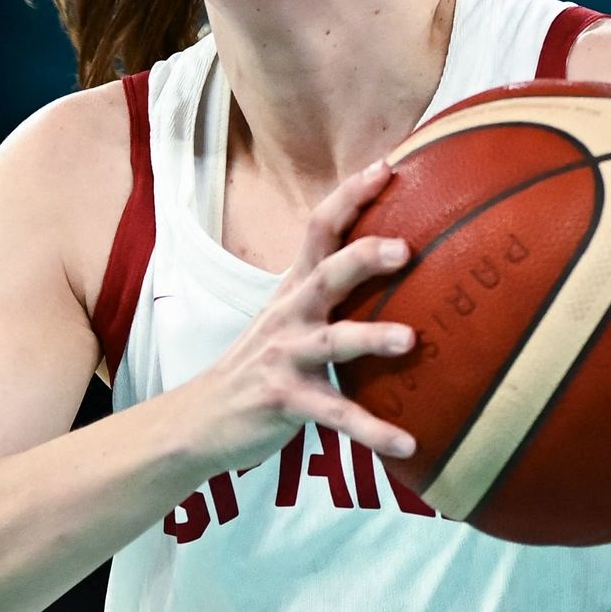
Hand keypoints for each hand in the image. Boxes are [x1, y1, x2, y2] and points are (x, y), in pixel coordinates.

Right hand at [185, 161, 418, 470]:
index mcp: (295, 288)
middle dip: (363, 258)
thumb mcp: (291, 316)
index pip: (320, 229)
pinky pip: (336, 416)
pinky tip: (409, 444)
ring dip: (370, 339)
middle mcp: (290, 315)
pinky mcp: (285, 402)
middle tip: (405, 248)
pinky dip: (372, 430)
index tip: (388, 167)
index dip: (350, 196)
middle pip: (326, 274)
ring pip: (331, 343)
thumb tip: (395, 256)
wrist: (200, 419)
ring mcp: (285, 357)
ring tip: (410, 339)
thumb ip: (331, 290)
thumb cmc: (263, 363)